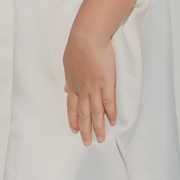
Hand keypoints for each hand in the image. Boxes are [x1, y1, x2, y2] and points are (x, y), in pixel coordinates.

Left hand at [63, 20, 116, 144]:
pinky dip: (111, 113)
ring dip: (98, 127)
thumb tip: (66, 88)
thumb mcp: (68, 63)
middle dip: (85, 130)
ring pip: (96, 112)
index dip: (73, 119)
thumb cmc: (77, 46)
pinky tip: (113, 122)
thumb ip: (69, 78)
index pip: (72, 107)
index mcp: (73, 84)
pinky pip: (109, 102)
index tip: (74, 130)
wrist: (88, 36)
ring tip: (101, 139)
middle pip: (84, 114)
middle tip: (87, 143)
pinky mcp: (107, 82)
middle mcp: (83, 89)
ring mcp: (95, 87)